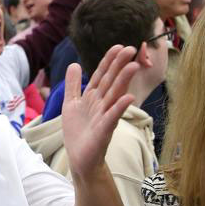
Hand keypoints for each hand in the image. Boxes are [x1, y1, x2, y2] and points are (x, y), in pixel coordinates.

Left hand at [61, 45, 137, 177]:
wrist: (80, 159)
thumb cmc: (78, 133)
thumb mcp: (71, 104)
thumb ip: (73, 85)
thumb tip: (74, 64)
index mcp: (93, 97)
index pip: (102, 75)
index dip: (108, 61)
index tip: (118, 46)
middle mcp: (101, 104)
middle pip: (111, 81)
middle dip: (119, 65)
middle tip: (131, 49)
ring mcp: (104, 117)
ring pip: (114, 96)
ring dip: (123, 81)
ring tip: (133, 66)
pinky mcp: (104, 131)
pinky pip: (113, 117)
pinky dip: (119, 108)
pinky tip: (128, 98)